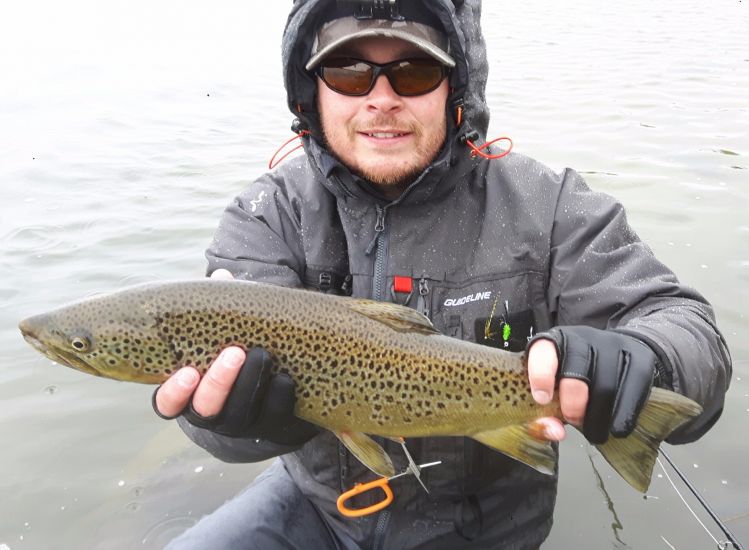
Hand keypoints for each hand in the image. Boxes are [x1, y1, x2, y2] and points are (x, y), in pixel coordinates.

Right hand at [152, 270, 318, 445]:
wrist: (273, 388)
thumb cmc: (236, 351)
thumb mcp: (223, 332)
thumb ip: (218, 309)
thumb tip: (223, 276)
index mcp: (188, 393)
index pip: (167, 404)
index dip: (174, 392)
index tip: (187, 371)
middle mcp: (209, 413)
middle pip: (206, 409)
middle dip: (219, 382)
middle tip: (234, 352)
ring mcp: (240, 423)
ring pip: (238, 415)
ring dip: (249, 384)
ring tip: (261, 354)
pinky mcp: (270, 426)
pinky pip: (273, 417)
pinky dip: (279, 396)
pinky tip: (285, 376)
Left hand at [527, 326, 656, 443]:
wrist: (624, 350)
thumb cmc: (580, 376)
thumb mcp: (558, 387)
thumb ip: (549, 412)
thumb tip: (555, 432)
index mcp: (556, 342)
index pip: (544, 351)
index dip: (541, 376)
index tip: (542, 400)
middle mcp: (583, 338)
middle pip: (577, 373)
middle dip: (573, 404)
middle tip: (574, 421)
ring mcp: (613, 345)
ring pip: (606, 386)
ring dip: (598, 417)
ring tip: (594, 431)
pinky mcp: (640, 358)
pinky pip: (632, 392)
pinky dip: (622, 416)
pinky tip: (616, 428)